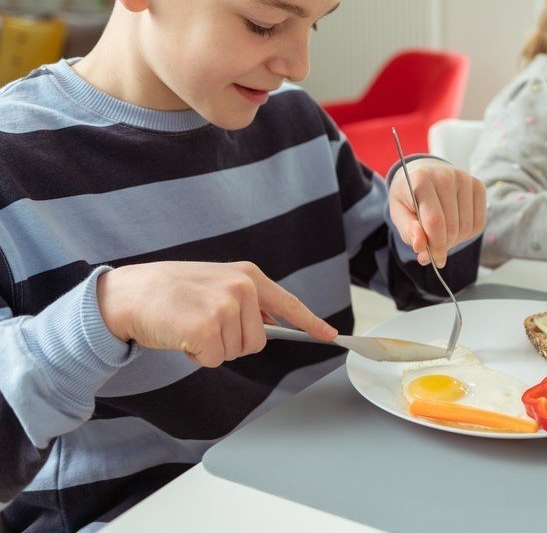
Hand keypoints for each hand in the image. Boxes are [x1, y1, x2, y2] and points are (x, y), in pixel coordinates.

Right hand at [97, 261, 337, 366]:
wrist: (129, 293)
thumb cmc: (172, 292)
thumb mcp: (216, 284)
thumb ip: (247, 301)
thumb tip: (272, 325)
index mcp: (248, 275)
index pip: (289, 304)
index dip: (311, 323)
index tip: (330, 336)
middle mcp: (242, 288)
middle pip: (258, 341)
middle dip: (231, 341)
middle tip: (203, 323)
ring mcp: (225, 306)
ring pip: (237, 352)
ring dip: (213, 348)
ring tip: (190, 324)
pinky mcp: (207, 328)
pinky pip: (214, 358)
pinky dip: (197, 355)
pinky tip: (182, 334)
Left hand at [388, 159, 485, 266]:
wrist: (423, 172)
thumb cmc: (409, 195)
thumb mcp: (398, 213)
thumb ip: (408, 231)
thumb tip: (420, 245)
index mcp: (421, 180)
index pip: (435, 221)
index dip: (436, 246)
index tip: (435, 260)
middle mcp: (446, 176)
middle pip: (452, 227)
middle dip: (444, 245)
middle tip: (434, 248)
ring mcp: (465, 179)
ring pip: (467, 227)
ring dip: (455, 241)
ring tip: (442, 235)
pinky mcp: (478, 185)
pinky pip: (479, 223)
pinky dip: (467, 234)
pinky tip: (455, 227)